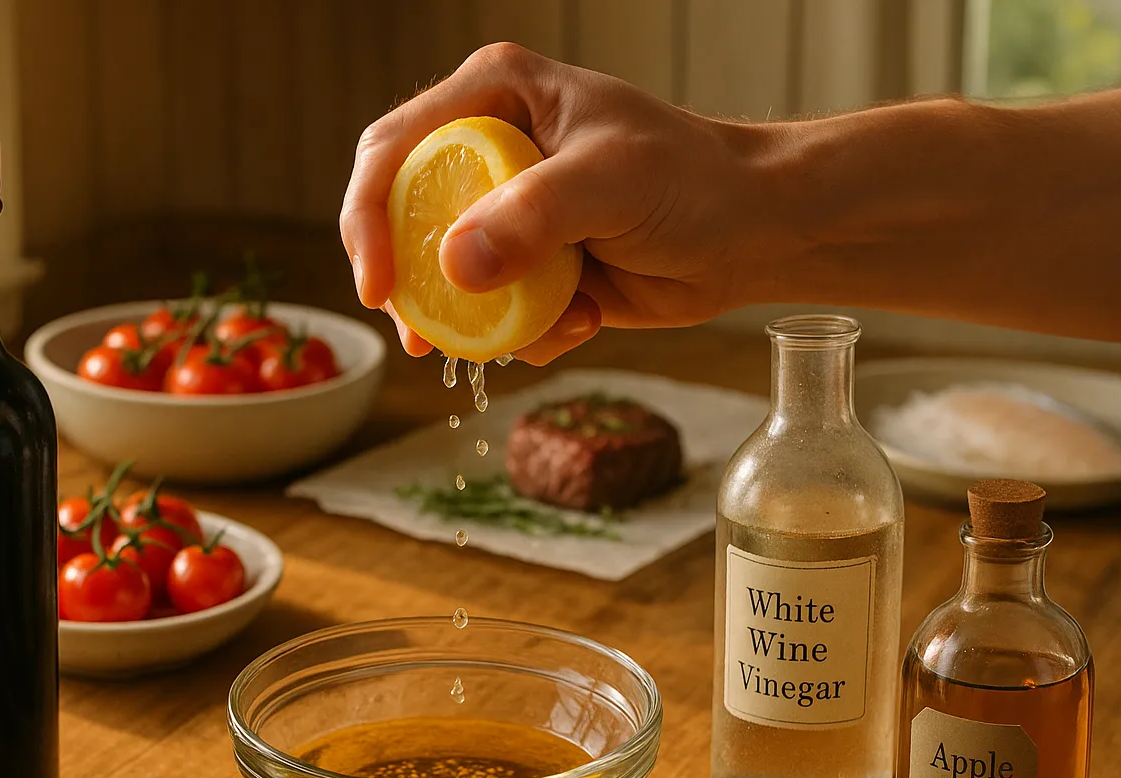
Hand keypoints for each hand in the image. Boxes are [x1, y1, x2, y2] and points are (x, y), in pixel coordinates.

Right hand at [340, 43, 767, 363]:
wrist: (753, 231)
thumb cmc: (694, 180)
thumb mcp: (610, 183)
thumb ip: (531, 218)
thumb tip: (452, 268)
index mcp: (494, 95)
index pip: (393, 148)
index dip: (368, 217)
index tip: (379, 285)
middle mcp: (489, 149)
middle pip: (402, 219)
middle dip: (414, 285)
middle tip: (425, 340)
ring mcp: (508, 212)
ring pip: (446, 280)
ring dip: (485, 320)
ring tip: (552, 322)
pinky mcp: (531, 267)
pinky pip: (495, 314)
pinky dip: (531, 332)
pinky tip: (587, 316)